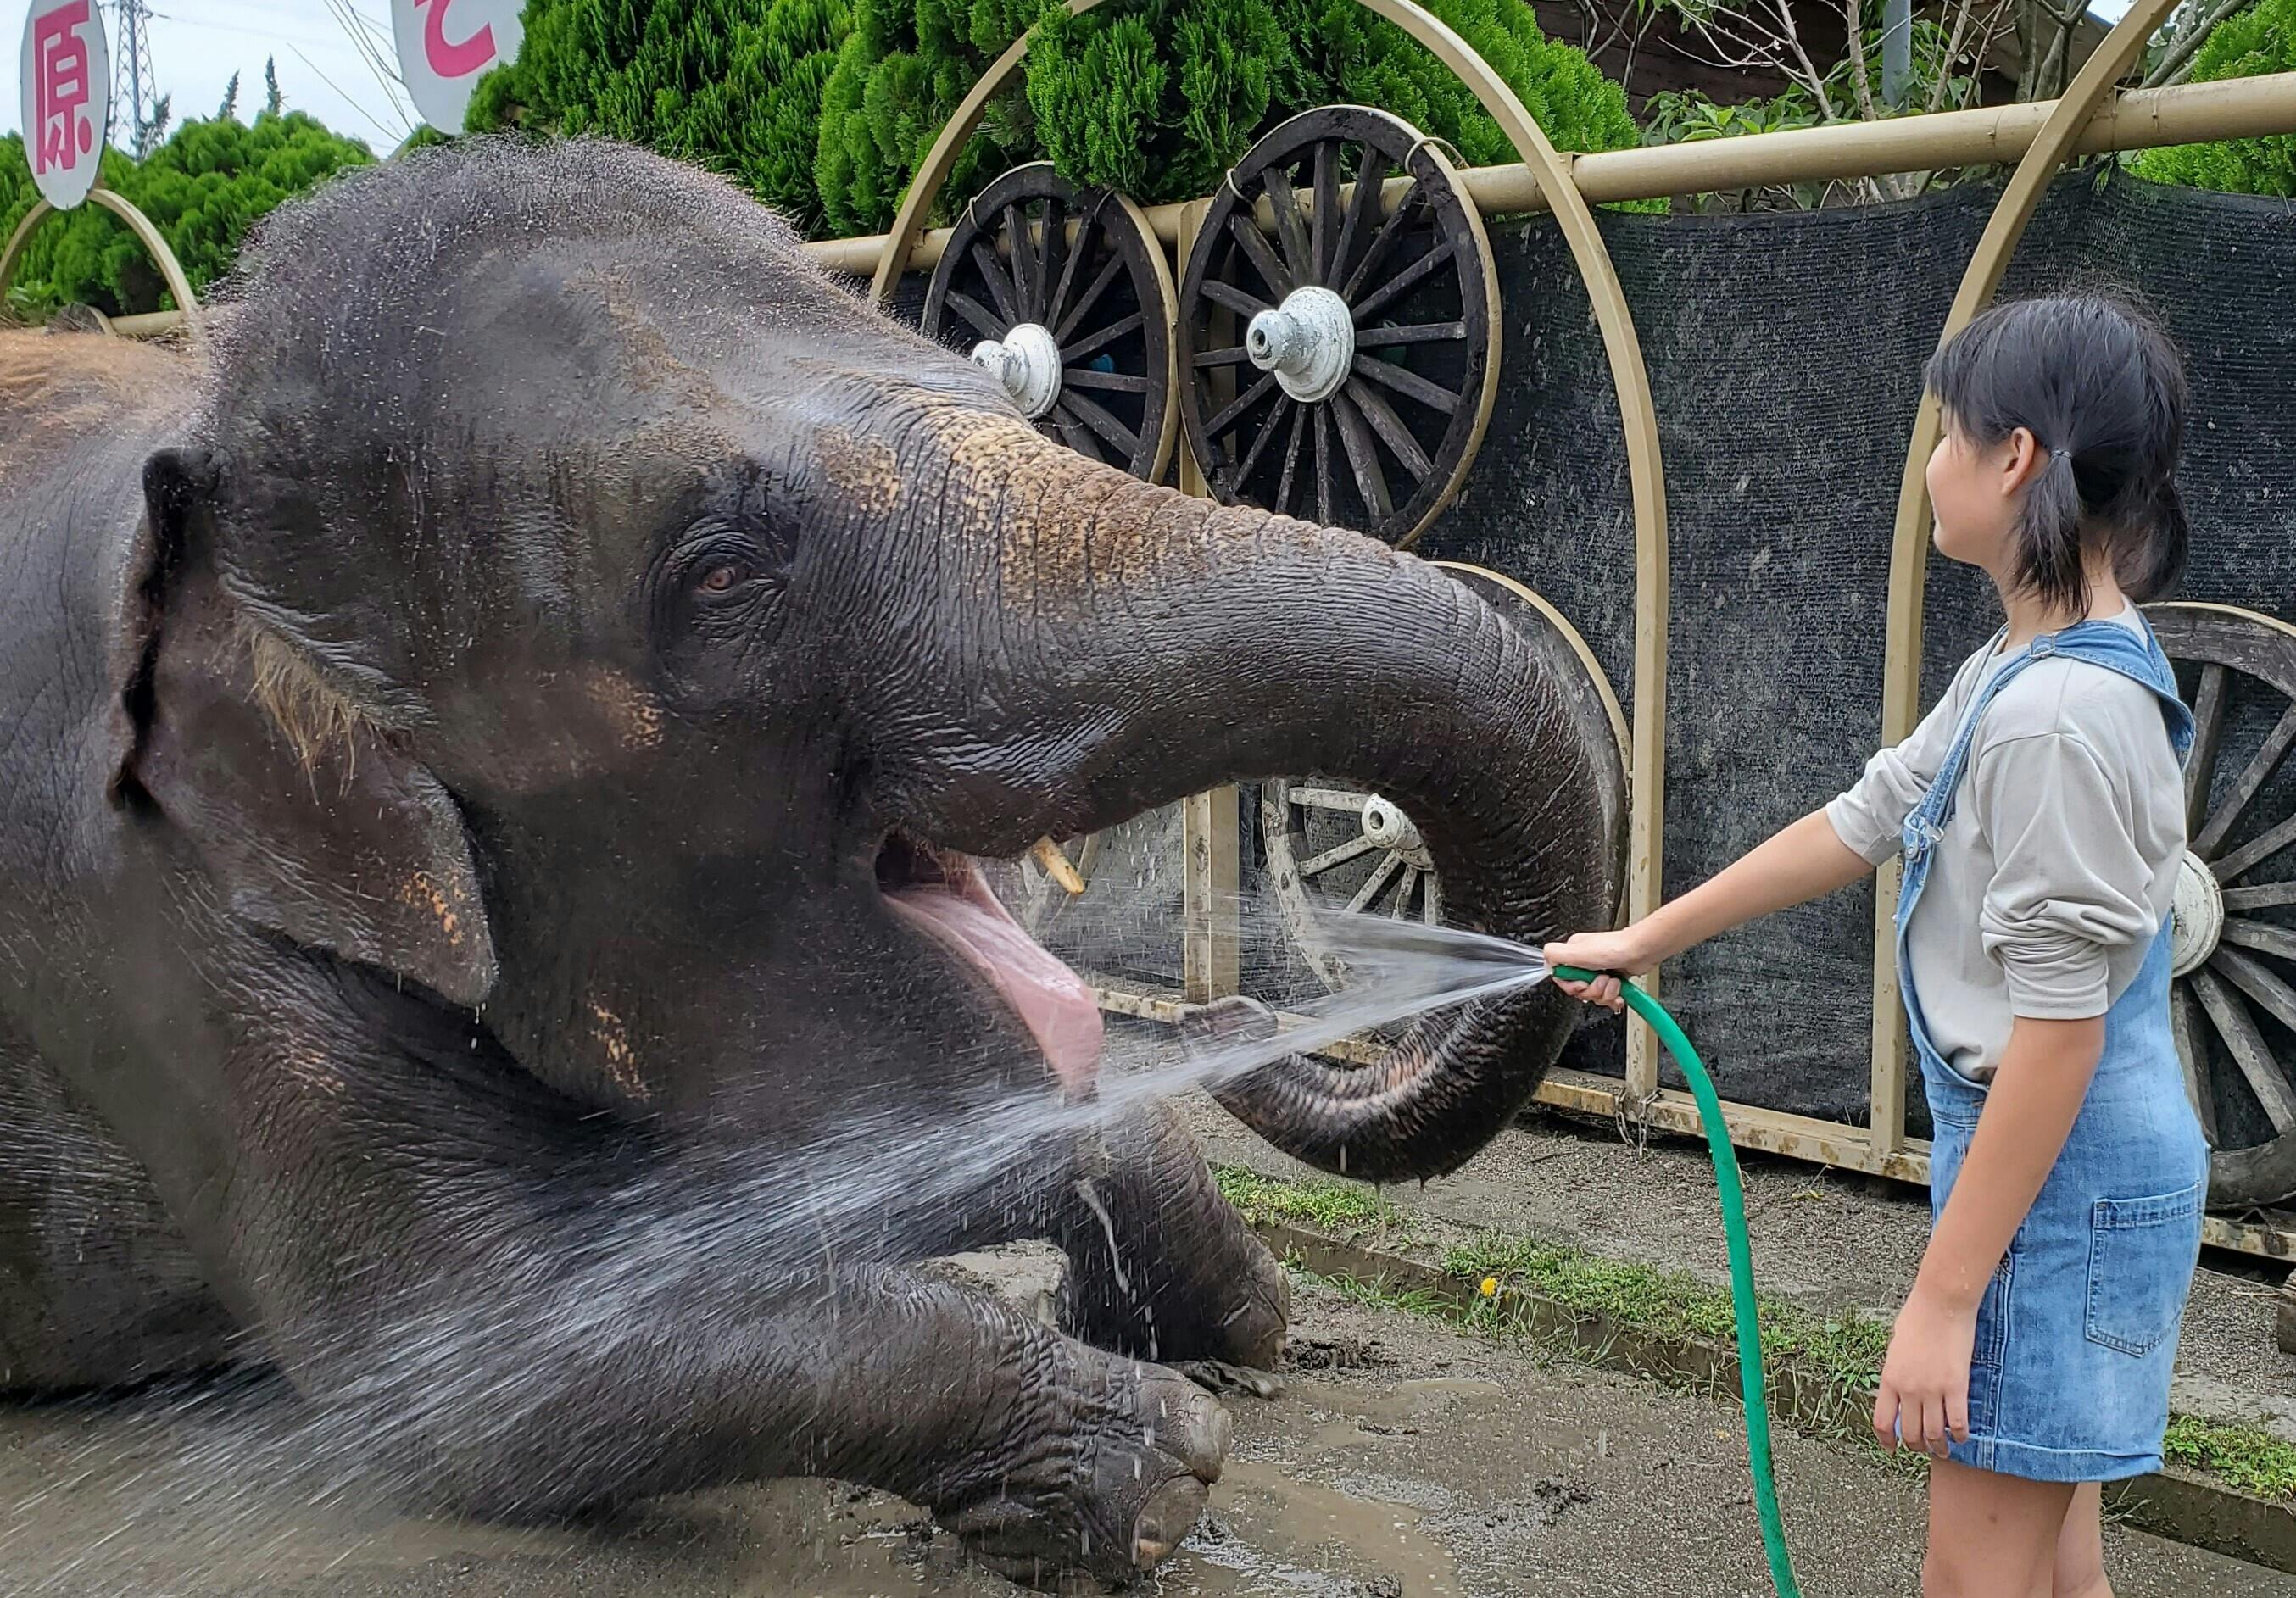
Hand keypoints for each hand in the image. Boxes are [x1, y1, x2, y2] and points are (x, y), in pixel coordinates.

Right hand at [1542, 926, 1660, 1013]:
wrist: (1642, 951)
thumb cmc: (1616, 947)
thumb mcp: (1578, 951)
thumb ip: (1556, 955)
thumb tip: (1544, 961)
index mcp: (1573, 954)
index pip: (1562, 979)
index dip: (1573, 986)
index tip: (1582, 983)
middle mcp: (1585, 962)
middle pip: (1579, 990)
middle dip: (1592, 991)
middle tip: (1602, 981)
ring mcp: (1600, 971)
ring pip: (1594, 996)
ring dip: (1605, 994)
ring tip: (1614, 983)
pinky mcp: (1614, 979)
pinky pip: (1607, 998)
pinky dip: (1614, 999)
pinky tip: (1619, 994)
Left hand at [1873, 1284, 1977, 1457]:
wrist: (1941, 1304)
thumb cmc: (1917, 1317)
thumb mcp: (1896, 1346)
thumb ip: (1896, 1371)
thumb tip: (1899, 1387)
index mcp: (1889, 1378)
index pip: (1882, 1420)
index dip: (1886, 1440)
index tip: (1891, 1449)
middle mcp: (1908, 1388)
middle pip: (1909, 1432)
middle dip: (1915, 1446)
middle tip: (1922, 1448)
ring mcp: (1932, 1389)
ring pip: (1934, 1433)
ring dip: (1938, 1447)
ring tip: (1943, 1450)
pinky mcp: (1956, 1387)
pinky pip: (1958, 1422)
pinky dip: (1960, 1435)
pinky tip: (1962, 1437)